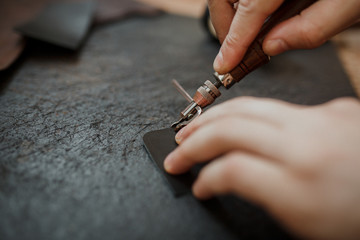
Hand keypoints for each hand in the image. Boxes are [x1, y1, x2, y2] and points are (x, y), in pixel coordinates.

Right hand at [164, 97, 359, 239]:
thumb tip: (224, 176)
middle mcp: (310, 145)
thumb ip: (258, 193)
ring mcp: (323, 119)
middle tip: (177, 151)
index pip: (230, 169)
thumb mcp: (302, 222)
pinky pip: (279, 108)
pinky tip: (243, 127)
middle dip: (194, 140)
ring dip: (213, 118)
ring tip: (194, 129)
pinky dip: (249, 117)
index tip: (196, 183)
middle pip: (232, 128)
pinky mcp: (333, 107)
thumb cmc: (359, 219)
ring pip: (249, 107)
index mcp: (302, 187)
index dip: (203, 176)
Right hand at [209, 0, 359, 73]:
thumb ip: (311, 29)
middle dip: (224, 25)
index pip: (250, 9)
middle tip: (236, 49)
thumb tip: (272, 46)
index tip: (224, 64)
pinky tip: (257, 15)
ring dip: (231, 14)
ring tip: (248, 33)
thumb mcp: (350, 5)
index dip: (233, 41)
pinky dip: (240, 4)